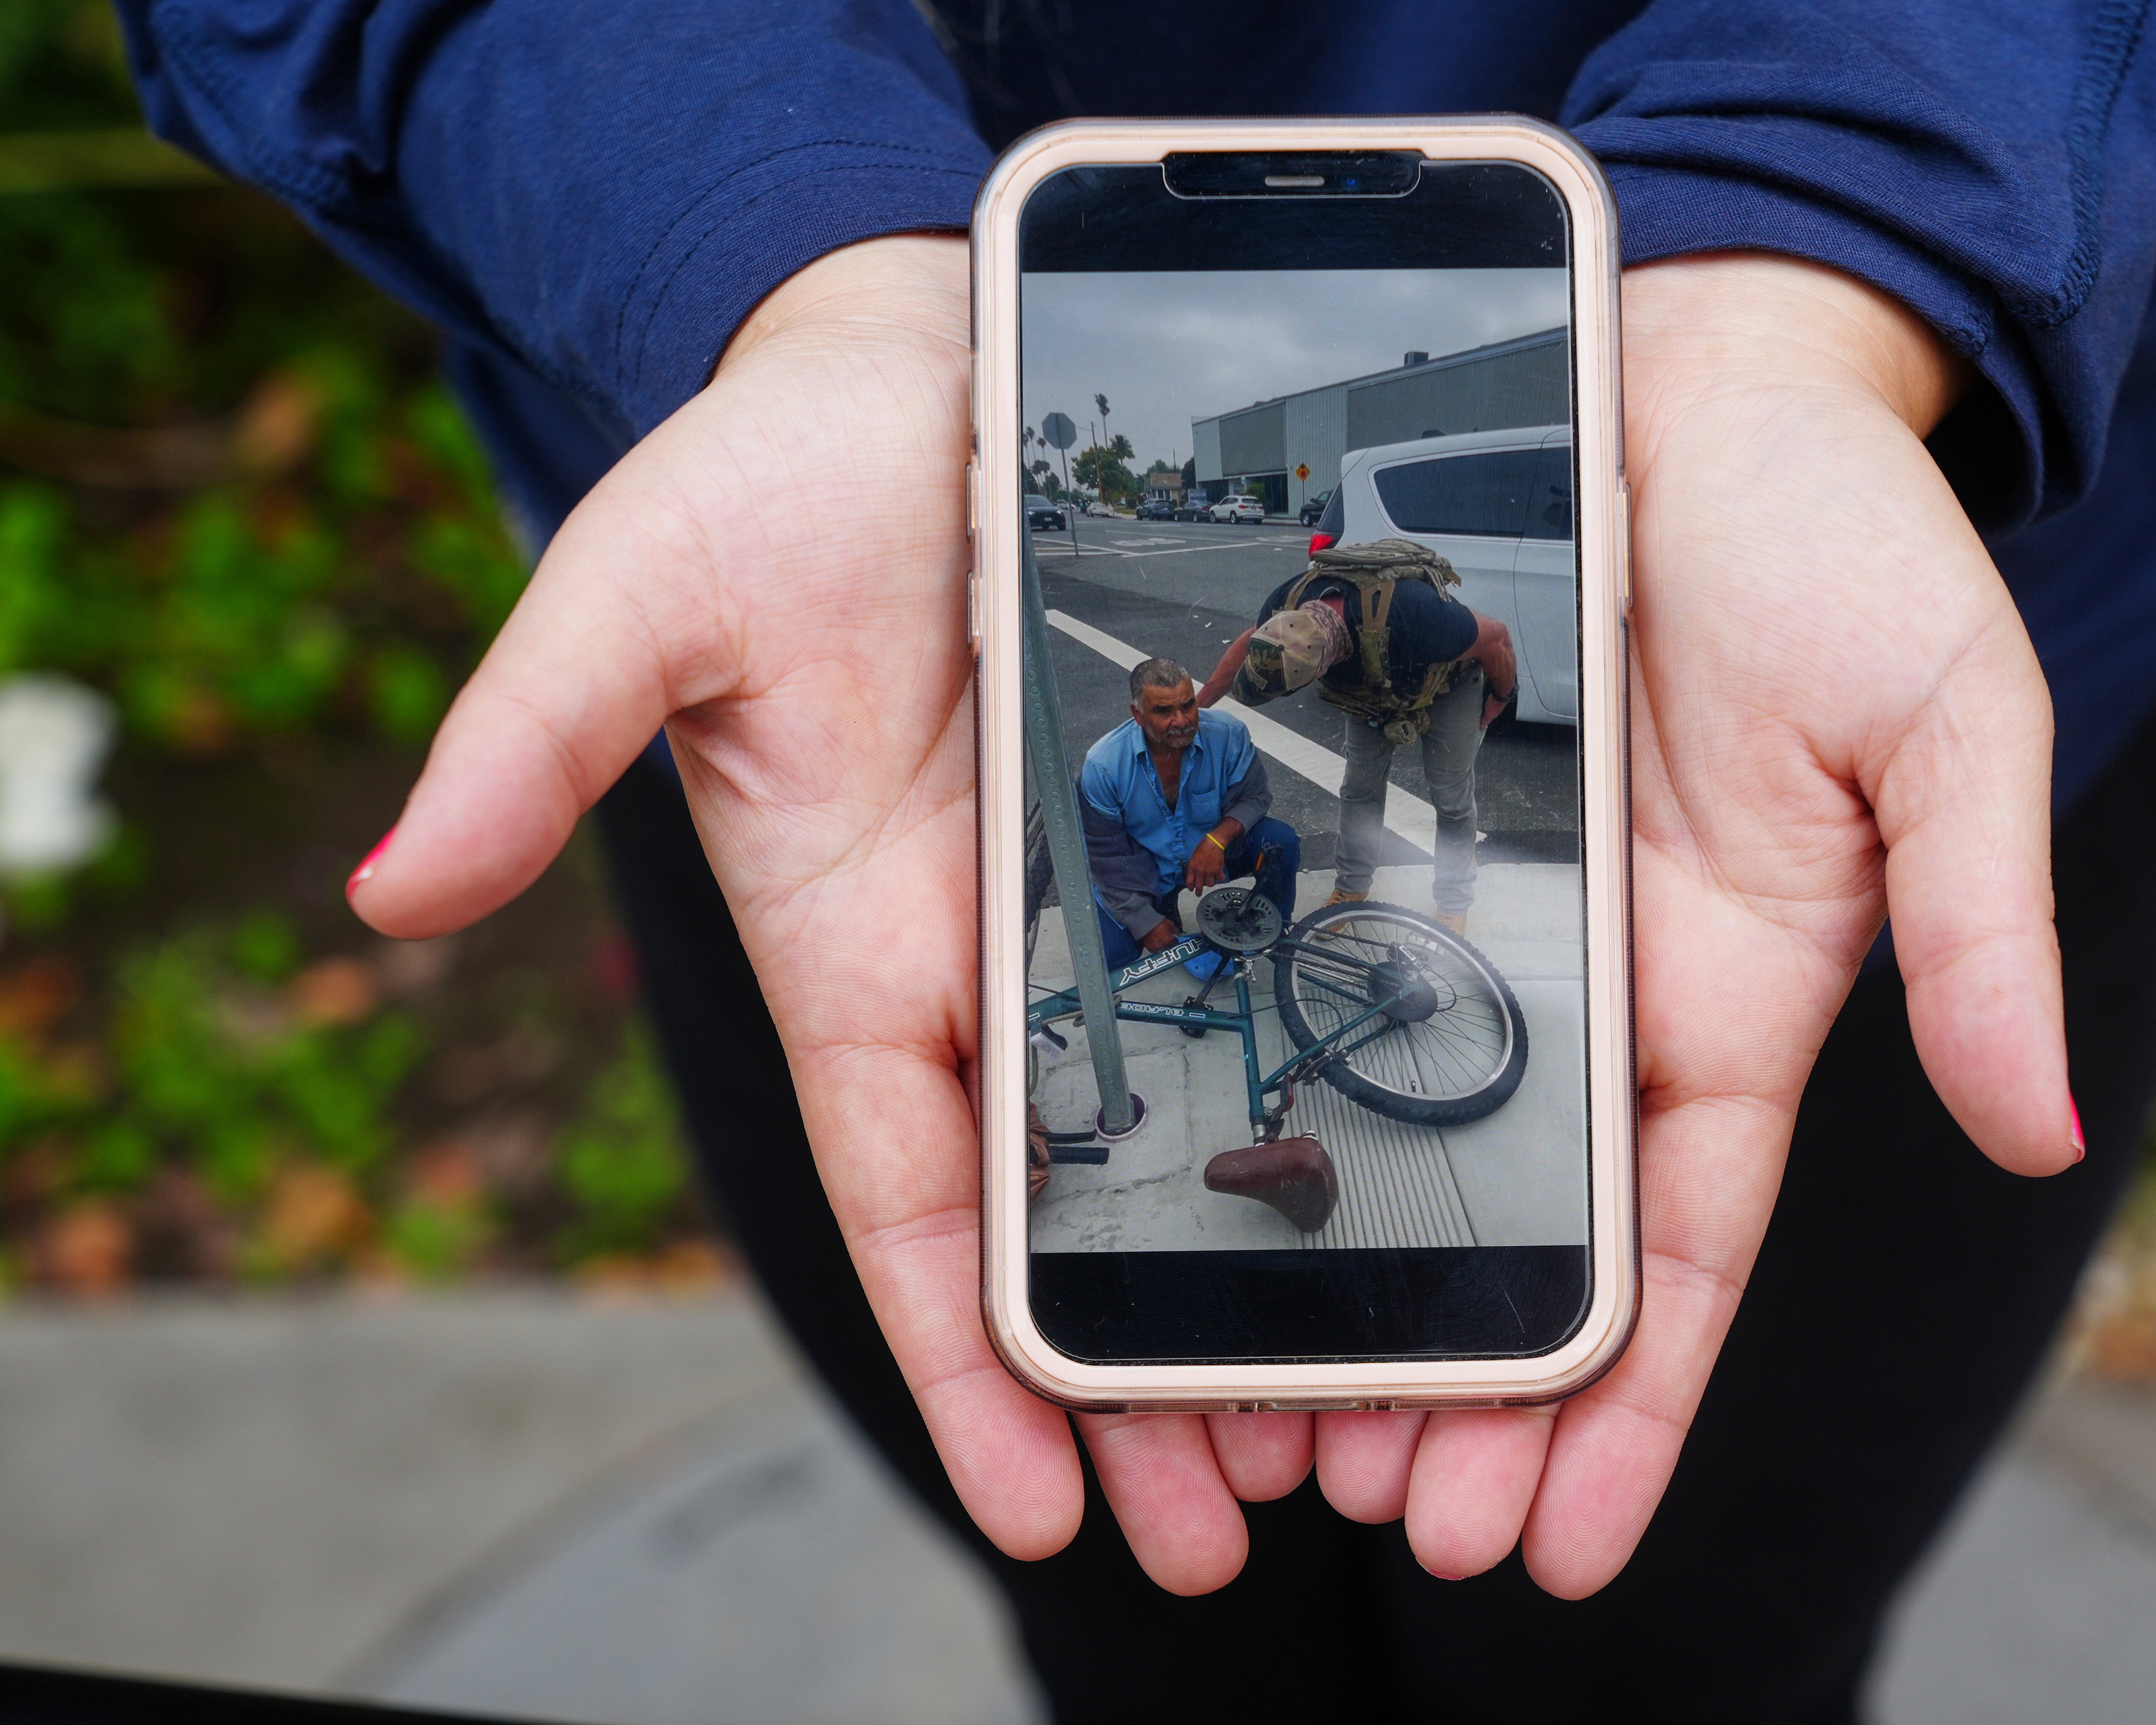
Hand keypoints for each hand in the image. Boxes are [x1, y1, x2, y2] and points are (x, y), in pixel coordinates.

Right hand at [343, 234, 1303, 1596]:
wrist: (916, 353)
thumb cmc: (766, 476)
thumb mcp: (639, 596)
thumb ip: (533, 741)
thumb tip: (385, 895)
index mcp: (861, 957)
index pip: (914, 1206)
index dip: (966, 1366)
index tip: (1041, 1511)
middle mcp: (996, 957)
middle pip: (1073, 1215)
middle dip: (1139, 1380)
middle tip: (1238, 1527)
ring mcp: (1109, 894)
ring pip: (1190, 1125)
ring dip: (1256, 1274)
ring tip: (1359, 1422)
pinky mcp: (1203, 810)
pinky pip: (1277, 970)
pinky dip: (1324, 1084)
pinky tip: (1412, 1173)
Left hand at [1181, 821, 1237, 891]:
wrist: (1213, 843)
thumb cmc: (1203, 847)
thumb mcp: (1193, 857)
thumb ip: (1193, 866)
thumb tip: (1193, 873)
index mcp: (1193, 867)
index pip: (1189, 881)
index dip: (1190, 887)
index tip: (1191, 889)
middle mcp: (1200, 871)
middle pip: (1199, 886)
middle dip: (1198, 892)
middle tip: (1198, 894)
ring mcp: (1209, 872)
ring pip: (1209, 884)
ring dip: (1210, 883)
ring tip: (1210, 881)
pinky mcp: (1217, 870)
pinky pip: (1220, 879)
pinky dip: (1220, 878)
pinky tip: (1220, 876)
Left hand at [1308, 253, 2075, 1592]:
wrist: (1700, 361)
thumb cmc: (1844, 539)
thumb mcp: (1948, 724)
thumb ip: (1984, 925)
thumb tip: (2037, 1126)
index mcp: (1736, 1005)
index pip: (1679, 1254)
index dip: (1627, 1411)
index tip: (1555, 1548)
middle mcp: (1597, 993)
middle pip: (1519, 1241)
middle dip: (1460, 1398)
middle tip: (1373, 1521)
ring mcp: (1483, 915)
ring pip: (1395, 1142)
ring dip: (1341, 1291)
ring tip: (1259, 1434)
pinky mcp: (1382, 820)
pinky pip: (1302, 977)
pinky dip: (1261, 1090)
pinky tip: (1184, 1188)